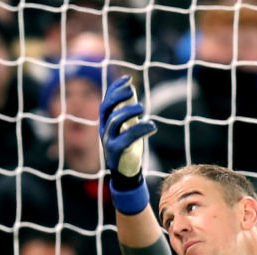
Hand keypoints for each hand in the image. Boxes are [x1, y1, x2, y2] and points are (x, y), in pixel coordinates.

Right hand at [99, 75, 156, 212]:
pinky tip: (152, 126)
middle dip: (118, 97)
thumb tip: (132, 89)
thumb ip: (128, 109)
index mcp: (106, 122)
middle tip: (132, 90)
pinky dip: (139, 129)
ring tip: (142, 108)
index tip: (128, 78)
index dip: (115, 89)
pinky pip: (126, 138)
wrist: (126, 172)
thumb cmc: (128, 146)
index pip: (107, 101)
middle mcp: (104, 130)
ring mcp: (108, 141)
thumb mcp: (128, 125)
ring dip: (128, 112)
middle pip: (106, 109)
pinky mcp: (117, 151)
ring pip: (114, 122)